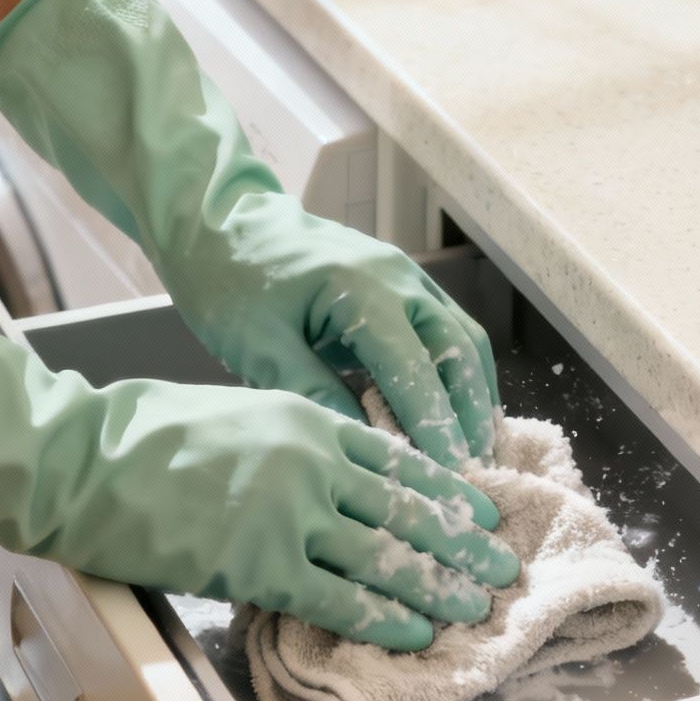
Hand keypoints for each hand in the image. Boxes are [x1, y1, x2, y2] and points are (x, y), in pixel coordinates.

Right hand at [0, 265, 519, 649]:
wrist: (76, 457)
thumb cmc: (132, 433)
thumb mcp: (225, 413)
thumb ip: (279, 439)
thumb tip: (311, 472)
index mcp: (301, 417)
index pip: (392, 456)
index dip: (440, 489)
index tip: (474, 510)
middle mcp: (310, 459)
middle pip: (405, 506)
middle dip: (458, 543)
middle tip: (499, 567)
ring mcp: (288, 511)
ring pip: (384, 554)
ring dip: (436, 585)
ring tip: (475, 608)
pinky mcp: (257, 561)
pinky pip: (337, 596)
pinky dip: (382, 616)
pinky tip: (415, 631)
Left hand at [162, 202, 498, 468]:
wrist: (222, 226)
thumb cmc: (231, 283)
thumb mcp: (259, 346)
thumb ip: (312, 392)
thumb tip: (362, 445)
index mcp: (361, 290)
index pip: (415, 369)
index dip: (435, 425)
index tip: (449, 474)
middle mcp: (398, 278)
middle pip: (458, 351)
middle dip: (471, 414)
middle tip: (476, 470)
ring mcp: (405, 275)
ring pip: (463, 337)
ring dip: (475, 393)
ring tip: (478, 448)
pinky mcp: (402, 282)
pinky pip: (448, 327)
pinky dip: (459, 371)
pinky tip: (457, 410)